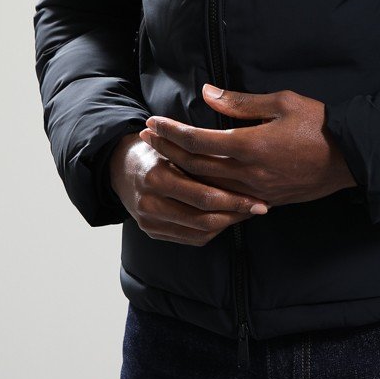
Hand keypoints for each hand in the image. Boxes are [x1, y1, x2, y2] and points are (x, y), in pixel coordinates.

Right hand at [108, 132, 270, 246]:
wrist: (119, 166)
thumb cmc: (155, 145)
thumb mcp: (172, 140)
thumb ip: (199, 150)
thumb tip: (241, 154)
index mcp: (156, 177)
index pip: (204, 196)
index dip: (235, 200)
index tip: (260, 197)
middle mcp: (150, 203)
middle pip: (203, 218)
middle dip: (236, 214)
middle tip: (260, 207)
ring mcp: (149, 222)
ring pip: (199, 232)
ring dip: (227, 223)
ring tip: (247, 212)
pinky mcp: (152, 232)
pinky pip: (189, 238)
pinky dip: (211, 230)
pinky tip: (227, 218)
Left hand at [142, 84, 357, 209]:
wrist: (350, 158)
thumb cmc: (319, 124)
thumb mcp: (282, 102)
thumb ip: (241, 102)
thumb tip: (207, 94)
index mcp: (250, 146)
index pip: (199, 141)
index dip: (172, 132)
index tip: (152, 122)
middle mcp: (248, 173)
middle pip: (196, 165)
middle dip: (168, 150)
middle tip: (147, 138)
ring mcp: (256, 191)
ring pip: (208, 186)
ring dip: (182, 171)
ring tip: (163, 158)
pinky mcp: (266, 200)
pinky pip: (228, 199)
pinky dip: (206, 190)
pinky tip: (195, 183)